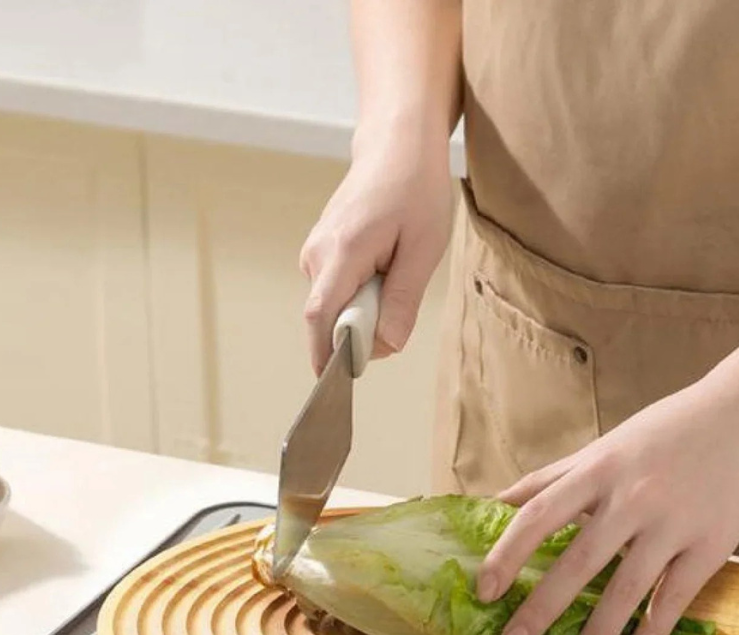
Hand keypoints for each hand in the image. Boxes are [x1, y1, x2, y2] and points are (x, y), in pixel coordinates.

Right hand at [300, 126, 453, 372]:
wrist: (396, 147)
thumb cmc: (415, 191)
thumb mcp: (424, 249)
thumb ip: (403, 301)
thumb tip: (387, 346)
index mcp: (342, 252)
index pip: (320, 318)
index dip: (326, 356)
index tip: (339, 383)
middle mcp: (318, 254)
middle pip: (330, 321)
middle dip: (363, 332)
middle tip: (401, 298)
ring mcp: (314, 254)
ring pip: (335, 309)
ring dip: (366, 310)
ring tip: (395, 271)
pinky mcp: (320, 255)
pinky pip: (338, 294)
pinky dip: (362, 296)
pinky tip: (383, 269)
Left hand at [476, 296, 738, 634]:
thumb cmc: (665, 434)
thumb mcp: (603, 446)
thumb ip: (550, 477)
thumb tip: (492, 502)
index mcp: (599, 470)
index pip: (539, 514)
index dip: (508, 554)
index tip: (483, 590)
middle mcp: (632, 499)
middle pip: (578, 562)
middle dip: (541, 609)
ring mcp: (673, 525)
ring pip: (626, 591)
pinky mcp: (709, 548)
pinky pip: (674, 600)